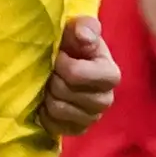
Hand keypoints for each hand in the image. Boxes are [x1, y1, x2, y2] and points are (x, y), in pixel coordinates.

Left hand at [36, 14, 118, 136]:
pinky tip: (46, 101)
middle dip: (52, 79)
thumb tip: (83, 36)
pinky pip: (55, 126)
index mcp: (110, 74)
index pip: (77, 74)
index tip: (57, 54)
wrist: (70, 64)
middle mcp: (105, 99)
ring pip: (58, 109)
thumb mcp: (79, 30)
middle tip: (50, 70)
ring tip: (48, 84)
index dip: (61, 64)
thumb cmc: (75, 45)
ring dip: (47, 95)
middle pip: (65, 92)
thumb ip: (84, 27)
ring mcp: (92, 117)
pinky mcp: (78, 129)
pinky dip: (45, 114)